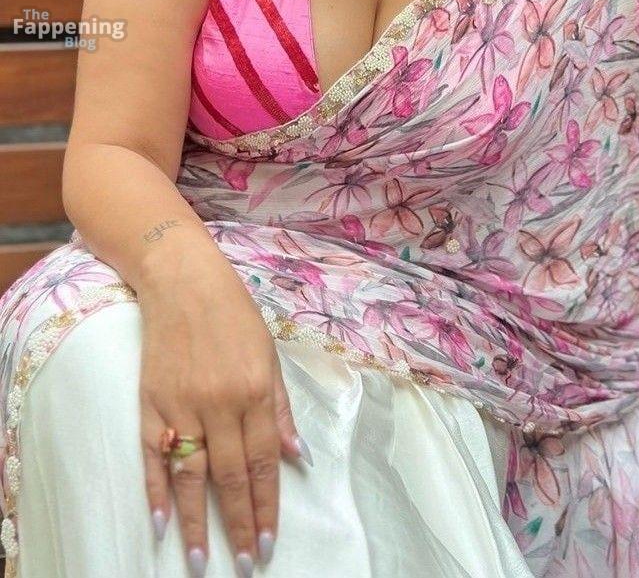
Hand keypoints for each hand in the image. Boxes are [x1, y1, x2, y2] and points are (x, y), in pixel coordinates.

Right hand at [137, 250, 305, 574]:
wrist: (182, 279)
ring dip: (196, 521)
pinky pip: (153, 454)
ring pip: (190, 474)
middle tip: (244, 563)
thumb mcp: (269, 353)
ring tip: (200, 560)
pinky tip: (161, 522)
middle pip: (230, 475)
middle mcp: (219, 403)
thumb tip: (297, 458)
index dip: (267, 505)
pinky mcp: (151, 401)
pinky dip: (156, 489)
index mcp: (254, 391)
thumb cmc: (233, 313)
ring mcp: (181, 404)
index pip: (263, 462)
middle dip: (239, 523)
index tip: (268, 541)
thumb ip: (281, 409)